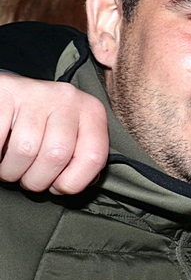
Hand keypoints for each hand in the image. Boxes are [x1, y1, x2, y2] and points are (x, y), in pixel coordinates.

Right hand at [0, 72, 108, 193]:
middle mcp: (68, 99)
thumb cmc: (45, 122)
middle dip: (37, 180)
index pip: (94, 157)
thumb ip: (81, 157)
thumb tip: (76, 184)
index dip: (73, 182)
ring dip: (12, 171)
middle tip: (28, 179)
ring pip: (25, 150)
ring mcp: (36, 94)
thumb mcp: (73, 134)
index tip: (58, 187)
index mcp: (92, 112)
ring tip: (10, 167)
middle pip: (57, 155)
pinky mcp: (7, 94)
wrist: (14, 91)